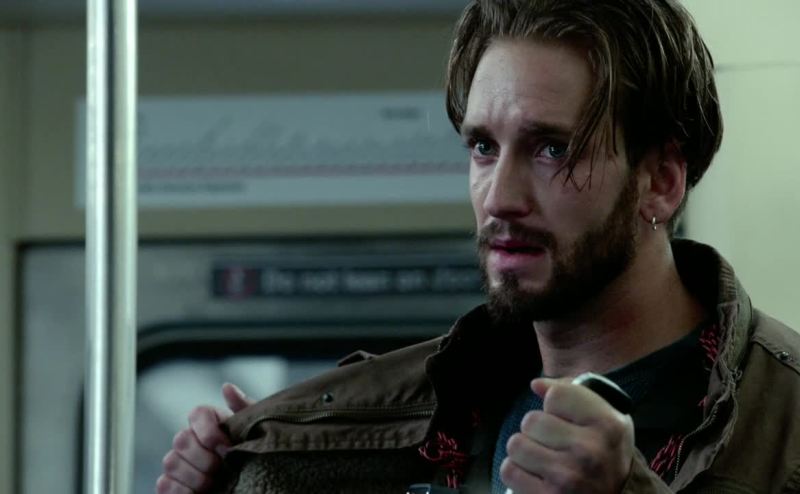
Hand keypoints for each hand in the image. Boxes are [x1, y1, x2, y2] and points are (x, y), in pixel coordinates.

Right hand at [156, 383, 253, 493]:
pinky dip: (180, 491)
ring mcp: (179, 461)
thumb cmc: (254, 453)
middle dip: (203, 458)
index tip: (228, 449)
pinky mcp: (172, 484)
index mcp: (210, 421)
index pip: (197, 413)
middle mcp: (190, 438)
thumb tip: (227, 387)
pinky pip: (164, 484)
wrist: (255, 482)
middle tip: (222, 469)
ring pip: (171, 462)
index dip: (209, 432)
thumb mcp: (256, 430)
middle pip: (181, 439)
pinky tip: (199, 493)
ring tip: (214, 484)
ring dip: (194, 476)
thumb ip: (244, 408)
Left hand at [501, 378, 634, 493]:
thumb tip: (536, 385)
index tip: (563, 416)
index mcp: (606, 425)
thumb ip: (574, 393)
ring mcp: (568, 477)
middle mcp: (589, 451)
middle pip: (531, 420)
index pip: (556, 395)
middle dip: (536, 429)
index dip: (554, 404)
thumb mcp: (606, 417)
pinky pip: (509, 470)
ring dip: (524, 450)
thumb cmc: (607, 453)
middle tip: (552, 441)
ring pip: (516, 444)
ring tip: (542, 457)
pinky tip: (534, 473)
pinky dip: (517, 471)